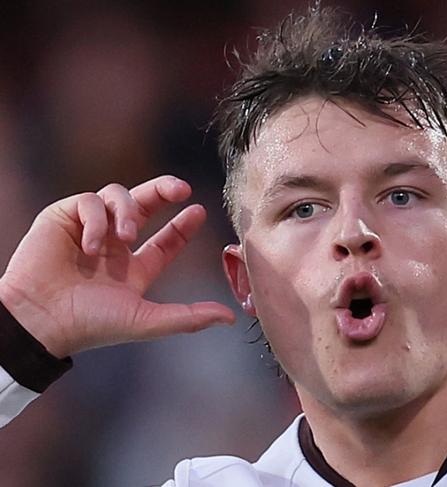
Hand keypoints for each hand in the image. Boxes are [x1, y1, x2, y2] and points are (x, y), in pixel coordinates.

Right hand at [0, 175, 235, 357]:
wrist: (39, 321)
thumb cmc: (90, 324)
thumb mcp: (145, 321)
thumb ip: (188, 317)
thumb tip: (230, 318)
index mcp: (133, 268)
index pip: (165, 241)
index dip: (183, 225)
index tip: (199, 211)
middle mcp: (114, 246)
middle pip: (144, 204)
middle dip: (163, 190)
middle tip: (181, 188)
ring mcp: (89, 230)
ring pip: (117, 197)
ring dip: (125, 212)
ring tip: (123, 237)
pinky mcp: (63, 219)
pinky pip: (87, 202)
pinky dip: (95, 220)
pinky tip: (90, 246)